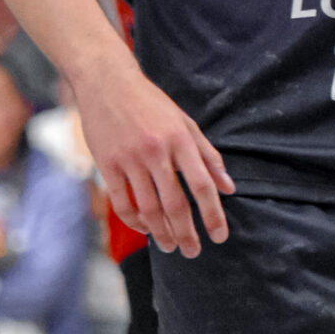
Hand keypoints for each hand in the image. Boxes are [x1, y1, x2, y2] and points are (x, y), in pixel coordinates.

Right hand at [73, 55, 233, 257]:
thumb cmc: (150, 103)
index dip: (213, 215)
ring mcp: (129, 159)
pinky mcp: (106, 163)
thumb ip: (208, 156)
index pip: (202, 186)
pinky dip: (134, 220)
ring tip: (170, 246)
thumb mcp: (185, 123)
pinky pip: (121, 202)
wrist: (107, 82)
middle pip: (175, 204)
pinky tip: (144, 228)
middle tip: (192, 252)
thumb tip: (228, 187)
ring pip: (148, 208)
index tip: (219, 236)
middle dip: (186, 233)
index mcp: (180, 140)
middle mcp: (156, 151)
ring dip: (161, 232)